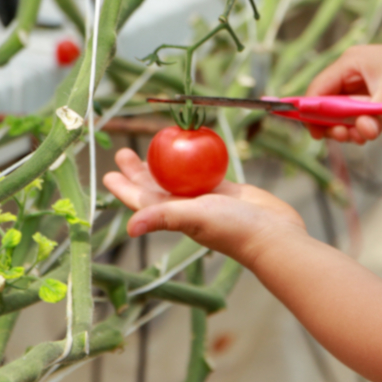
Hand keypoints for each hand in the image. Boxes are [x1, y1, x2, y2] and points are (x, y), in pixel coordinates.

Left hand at [102, 148, 306, 266]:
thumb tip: (129, 228)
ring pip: (179, 177)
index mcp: (174, 214)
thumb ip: (164, 218)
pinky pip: (205, 171)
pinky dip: (196, 160)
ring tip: (154, 147)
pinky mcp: (226, 191)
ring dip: (165, 163)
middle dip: (139, 171)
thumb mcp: (196, 218)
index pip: (142, 199)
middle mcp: (187, 207)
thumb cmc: (234, 230)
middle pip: (156, 185)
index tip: (108, 173)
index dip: (124, 188)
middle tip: (125, 152)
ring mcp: (207, 199)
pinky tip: (193, 147)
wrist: (273, 234)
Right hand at [305, 45, 381, 143]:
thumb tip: (362, 132)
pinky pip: (358, 115)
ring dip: (348, 128)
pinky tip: (372, 131)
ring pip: (342, 112)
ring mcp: (364, 85)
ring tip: (365, 135)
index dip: (311, 112)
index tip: (315, 135)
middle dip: (333, 124)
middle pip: (327, 103)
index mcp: (351, 62)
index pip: (318, 89)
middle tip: (346, 138)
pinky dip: (361, 126)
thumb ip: (376, 115)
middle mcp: (353, 72)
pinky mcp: (375, 97)